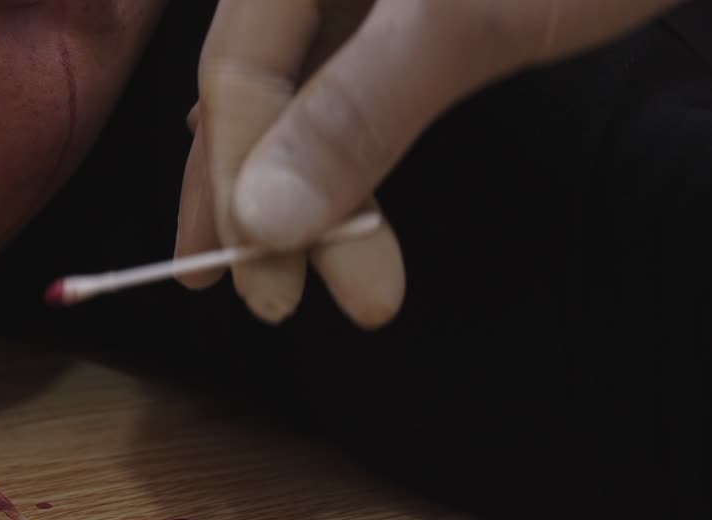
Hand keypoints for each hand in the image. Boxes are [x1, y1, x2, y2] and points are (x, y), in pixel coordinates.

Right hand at [176, 0, 680, 327]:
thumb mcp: (472, 20)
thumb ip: (361, 110)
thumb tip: (264, 223)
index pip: (239, 75)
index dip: (243, 187)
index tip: (273, 289)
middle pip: (254, 84)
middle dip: (251, 196)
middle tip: (263, 297)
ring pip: (296, 86)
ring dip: (288, 178)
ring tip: (271, 259)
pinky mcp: (402, 1)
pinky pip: (340, 75)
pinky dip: (330, 141)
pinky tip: (312, 180)